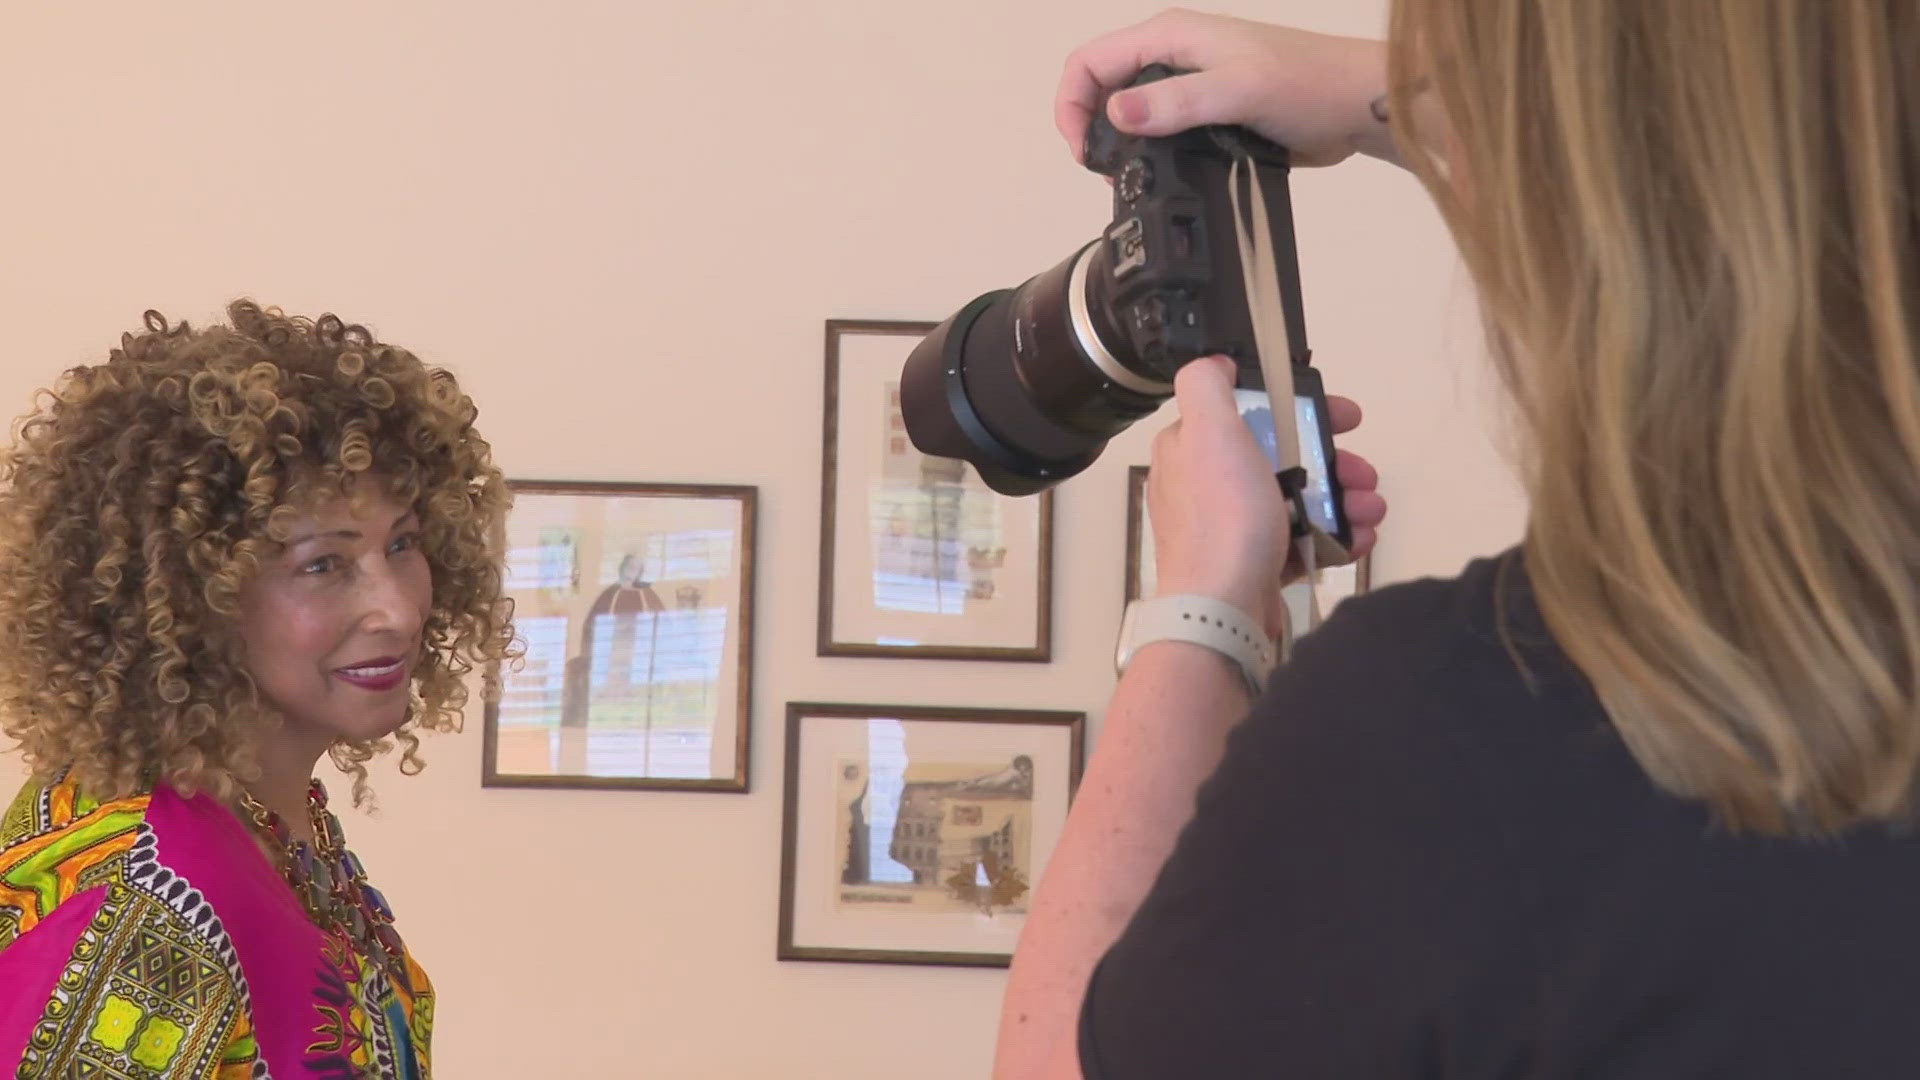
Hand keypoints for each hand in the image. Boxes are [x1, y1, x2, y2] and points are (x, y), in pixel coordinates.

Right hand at [1055, 9, 1390, 166]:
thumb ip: (1176, 102)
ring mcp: (1189, 87)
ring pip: (1128, 114)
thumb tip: (1117, 115)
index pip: (1090, 61)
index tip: (1082, 149)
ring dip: (1118, 146)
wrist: (1354, 106)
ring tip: (1127, 178)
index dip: (1072, 104)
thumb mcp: (1237, 91)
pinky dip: (1147, 155)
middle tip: (1105, 171)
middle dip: (1090, 128)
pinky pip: (1159, 134)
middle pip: (1102, 88)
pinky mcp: (1206, 116)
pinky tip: (1158, 178)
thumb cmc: (1306, 85)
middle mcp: (1172, 57)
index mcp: (1169, 36)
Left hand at [1147, 356, 1385, 637]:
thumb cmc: (1222, 514)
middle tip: (1366, 473)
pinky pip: (1303, 540)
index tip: (1347, 418)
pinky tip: (1360, 539)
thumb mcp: (1209, 431)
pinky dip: (1335, 536)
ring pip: (1301, 500)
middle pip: (1285, 458)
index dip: (1304, 409)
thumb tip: (1217, 364)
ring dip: (1345, 499)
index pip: (1253, 414)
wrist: (1222, 607)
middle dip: (1336, 461)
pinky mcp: (1256, 565)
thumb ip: (1207, 385)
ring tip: (1371, 511)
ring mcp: (1233, 529)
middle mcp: (1208, 487)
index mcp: (1193, 450)